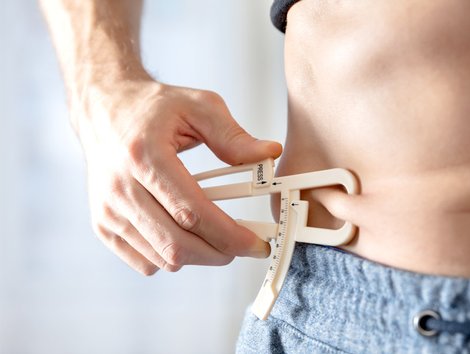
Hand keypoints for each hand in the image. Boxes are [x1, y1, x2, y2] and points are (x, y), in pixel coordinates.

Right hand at [73, 79, 280, 274]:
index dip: (229, 235)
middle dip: (219, 253)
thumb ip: (234, 136)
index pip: (192, 212)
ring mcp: (108, 210)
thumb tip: (270, 154)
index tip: (256, 244)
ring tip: (216, 234)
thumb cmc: (151, 108)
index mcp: (145, 156)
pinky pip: (145, 262)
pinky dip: (172, 257)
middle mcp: (120, 187)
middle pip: (176, 245)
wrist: (103, 110)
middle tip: (243, 245)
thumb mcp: (198, 107)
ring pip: (162, 258)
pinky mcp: (102, 225)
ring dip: (199, 255)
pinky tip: (184, 233)